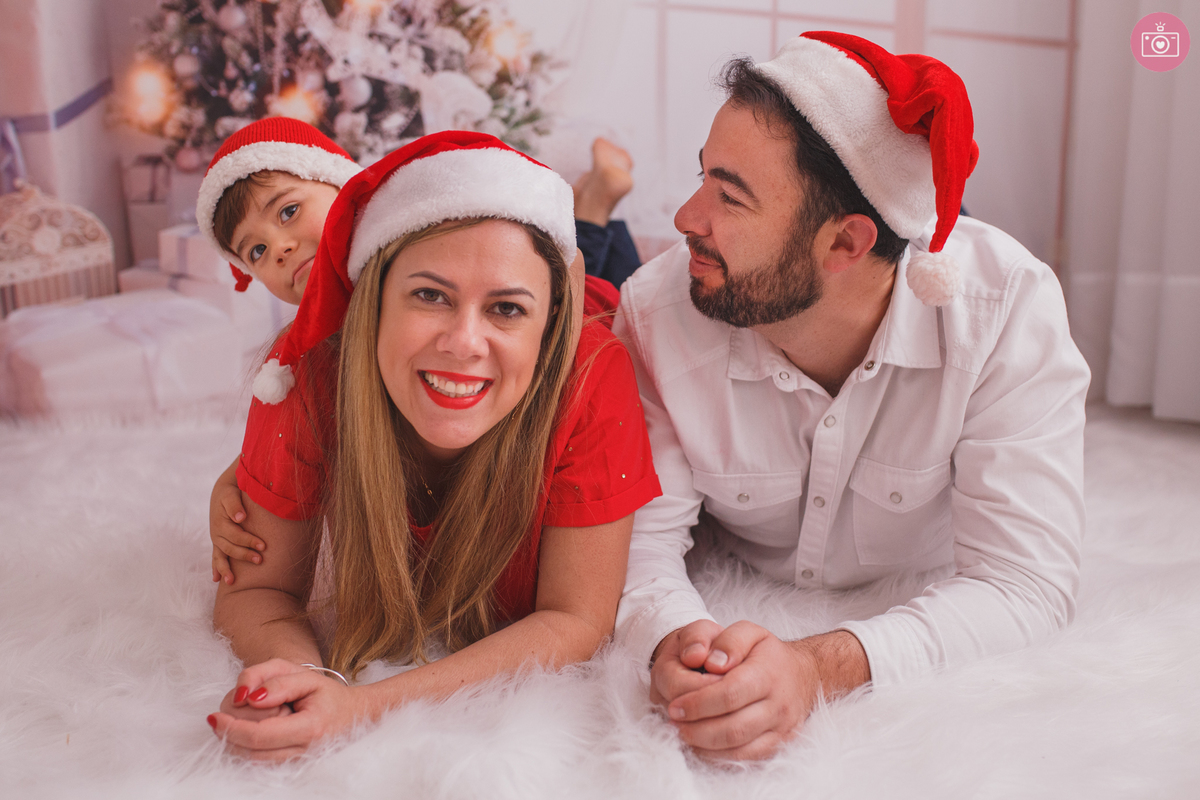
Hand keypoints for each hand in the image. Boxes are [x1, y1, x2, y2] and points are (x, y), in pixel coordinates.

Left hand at [207, 659, 365, 761]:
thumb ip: (277, 682)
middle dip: (230, 733)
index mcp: (311, 727)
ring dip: (236, 742)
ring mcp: (301, 763)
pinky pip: (261, 763)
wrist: (357, 715)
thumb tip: (249, 698)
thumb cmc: (328, 693)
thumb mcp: (306, 675)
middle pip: (251, 752)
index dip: (231, 727)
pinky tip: (248, 732)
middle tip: (224, 714)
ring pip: (253, 761)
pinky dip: (247, 748)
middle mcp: (306, 751)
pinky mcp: (294, 767)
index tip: (213, 716)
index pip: (259, 735)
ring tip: (238, 720)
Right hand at [209, 463, 263, 584]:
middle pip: (230, 547)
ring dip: (225, 569)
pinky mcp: (218, 542)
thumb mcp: (231, 494)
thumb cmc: (231, 493)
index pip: (236, 535)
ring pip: (220, 556)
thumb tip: (240, 518)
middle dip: (244, 555)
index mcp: (221, 522)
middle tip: (260, 560)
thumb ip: (234, 505)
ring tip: (231, 582)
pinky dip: (216, 567)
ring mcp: (216, 539)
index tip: (263, 546)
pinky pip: (215, 557)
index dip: (249, 541)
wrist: (223, 492)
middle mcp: (216, 533)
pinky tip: (217, 580)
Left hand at [663, 621, 817, 761]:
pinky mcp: (779, 744)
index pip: (730, 694)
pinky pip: (747, 759)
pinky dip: (719, 756)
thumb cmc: (766, 653)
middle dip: (696, 729)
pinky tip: (700, 745)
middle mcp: (779, 704)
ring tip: (681, 733)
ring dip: (704, 745)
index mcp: (768, 673)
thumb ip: (728, 640)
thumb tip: (710, 662)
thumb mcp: (748, 631)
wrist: (802, 675)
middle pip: (733, 727)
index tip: (674, 705)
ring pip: (739, 748)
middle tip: (673, 722)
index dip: (698, 703)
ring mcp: (781, 728)